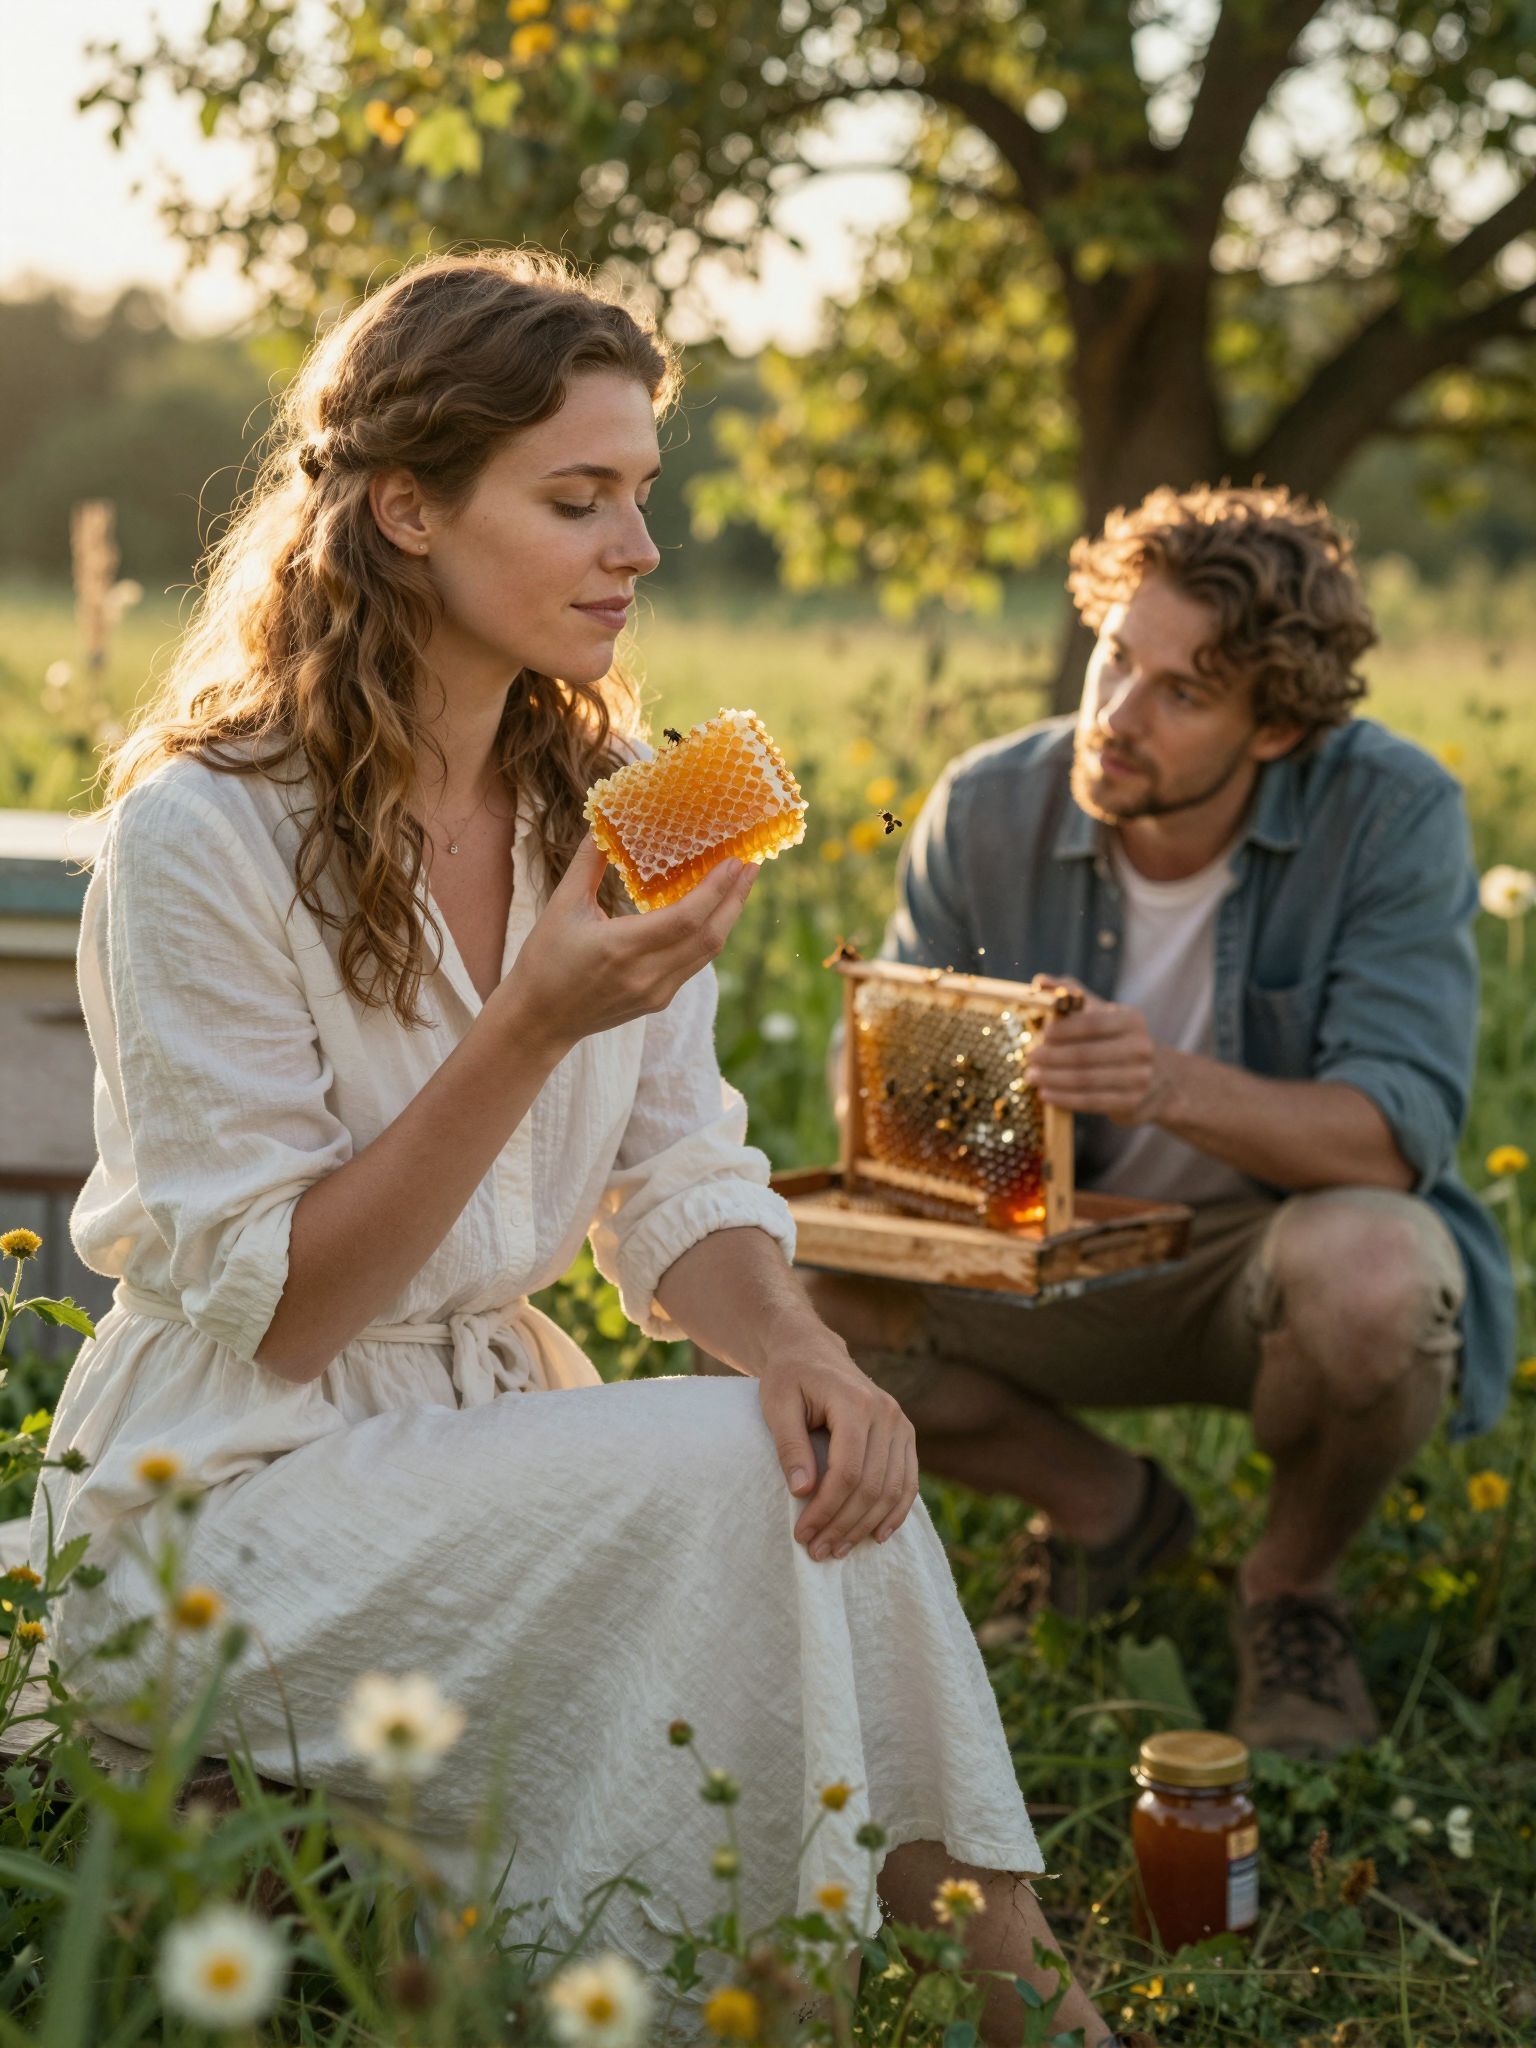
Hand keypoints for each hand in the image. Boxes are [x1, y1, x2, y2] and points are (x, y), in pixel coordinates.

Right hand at [495, 836, 754, 1055]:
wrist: (539, 1020)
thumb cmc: (545, 960)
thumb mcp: (562, 906)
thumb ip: (586, 864)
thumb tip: (604, 822)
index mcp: (620, 948)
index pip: (686, 919)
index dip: (716, 890)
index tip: (735, 860)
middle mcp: (645, 975)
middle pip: (710, 937)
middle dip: (736, 898)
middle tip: (752, 863)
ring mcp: (656, 992)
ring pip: (708, 952)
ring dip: (728, 915)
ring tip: (739, 882)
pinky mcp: (659, 1000)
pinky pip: (695, 963)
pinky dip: (709, 933)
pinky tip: (713, 910)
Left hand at [755, 1336, 919, 1557]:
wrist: (813, 1351)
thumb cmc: (789, 1377)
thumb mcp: (777, 1404)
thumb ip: (790, 1446)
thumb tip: (802, 1491)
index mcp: (856, 1403)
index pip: (848, 1471)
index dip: (826, 1509)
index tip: (803, 1534)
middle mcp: (887, 1413)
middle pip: (872, 1485)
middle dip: (844, 1524)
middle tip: (817, 1551)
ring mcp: (901, 1423)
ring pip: (892, 1489)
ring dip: (866, 1525)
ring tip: (838, 1549)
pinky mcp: (905, 1434)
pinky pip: (909, 1481)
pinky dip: (896, 1512)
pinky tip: (877, 1535)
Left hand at [1026, 975, 1175, 1125]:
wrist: (1156, 1079)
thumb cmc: (1115, 1039)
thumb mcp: (1101, 1013)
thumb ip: (1071, 995)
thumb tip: (1040, 981)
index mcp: (1131, 1020)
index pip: (1093, 1023)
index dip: (1065, 1029)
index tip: (1042, 1033)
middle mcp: (1140, 1048)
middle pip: (1086, 1054)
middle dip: (1052, 1056)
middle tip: (1029, 1056)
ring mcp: (1138, 1077)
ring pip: (1086, 1080)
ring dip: (1053, 1079)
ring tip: (1032, 1076)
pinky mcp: (1130, 1102)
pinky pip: (1091, 1101)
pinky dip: (1065, 1098)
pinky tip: (1046, 1094)